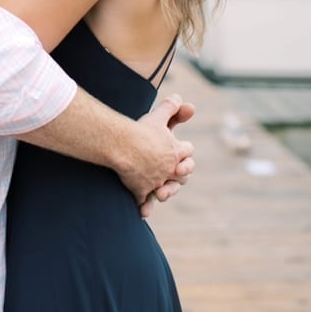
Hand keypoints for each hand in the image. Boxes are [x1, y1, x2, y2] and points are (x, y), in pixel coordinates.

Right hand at [122, 93, 195, 209]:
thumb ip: (171, 108)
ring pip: (165, 190)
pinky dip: (143, 206)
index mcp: (175, 151)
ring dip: (165, 192)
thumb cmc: (141, 130)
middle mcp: (168, 169)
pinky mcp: (141, 189)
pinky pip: (143, 200)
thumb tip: (184, 100)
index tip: (179, 150)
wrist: (122, 146)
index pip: (187, 151)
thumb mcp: (158, 116)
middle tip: (175, 172)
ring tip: (160, 193)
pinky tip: (143, 211)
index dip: (184, 150)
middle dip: (180, 174)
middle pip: (183, 175)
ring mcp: (155, 181)